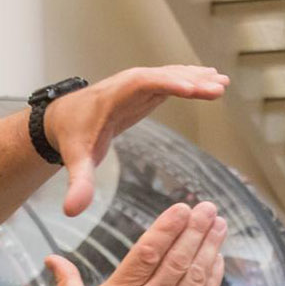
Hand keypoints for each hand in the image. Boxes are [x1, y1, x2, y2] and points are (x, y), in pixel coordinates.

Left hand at [45, 66, 229, 215]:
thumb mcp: (75, 161)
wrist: (61, 119)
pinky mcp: (145, 90)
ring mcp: (138, 85)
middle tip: (218, 87)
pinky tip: (210, 81)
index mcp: (113, 97)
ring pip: (170, 75)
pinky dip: (191, 80)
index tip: (191, 87)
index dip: (167, 84)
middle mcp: (128, 84)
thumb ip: (78, 184)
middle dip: (190, 81)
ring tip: (223, 82)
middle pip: (163, 76)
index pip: (142, 84)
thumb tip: (72, 210)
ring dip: (196, 78)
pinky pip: (171, 81)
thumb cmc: (70, 137)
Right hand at [47, 202, 226, 285]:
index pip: (148, 252)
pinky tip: (218, 257)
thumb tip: (51, 258)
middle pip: (177, 260)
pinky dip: (213, 277)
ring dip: (209, 248)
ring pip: (195, 277)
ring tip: (219, 224)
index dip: (168, 227)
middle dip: (196, 230)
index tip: (183, 208)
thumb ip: (67, 281)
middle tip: (208, 207)